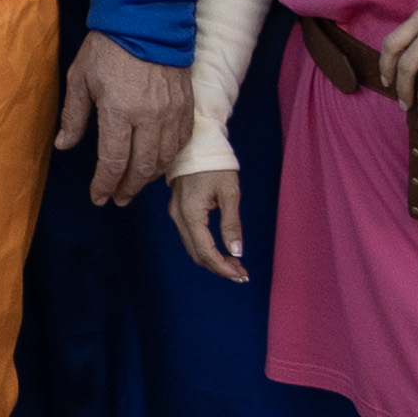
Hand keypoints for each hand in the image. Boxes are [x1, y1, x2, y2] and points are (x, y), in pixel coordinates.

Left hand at [58, 38, 193, 208]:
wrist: (147, 19)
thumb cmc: (108, 47)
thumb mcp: (80, 78)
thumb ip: (74, 116)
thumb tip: (64, 145)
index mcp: (119, 111)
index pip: (113, 162)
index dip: (105, 185)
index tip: (98, 197)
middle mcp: (148, 117)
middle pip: (141, 167)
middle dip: (127, 188)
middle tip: (117, 199)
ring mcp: (171, 112)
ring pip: (163, 159)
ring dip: (148, 178)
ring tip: (135, 185)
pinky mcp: (186, 106)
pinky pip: (181, 143)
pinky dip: (169, 159)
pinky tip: (158, 163)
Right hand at [166, 163, 251, 283]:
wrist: (197, 141)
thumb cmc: (216, 164)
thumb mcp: (230, 192)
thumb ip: (232, 224)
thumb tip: (236, 251)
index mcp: (191, 213)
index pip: (205, 251)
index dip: (223, 267)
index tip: (241, 275)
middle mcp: (178, 216)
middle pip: (196, 254)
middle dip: (219, 268)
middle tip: (242, 274)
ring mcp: (175, 213)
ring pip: (192, 248)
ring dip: (213, 260)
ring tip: (235, 265)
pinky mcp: (178, 209)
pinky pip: (190, 237)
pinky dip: (205, 248)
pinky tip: (220, 250)